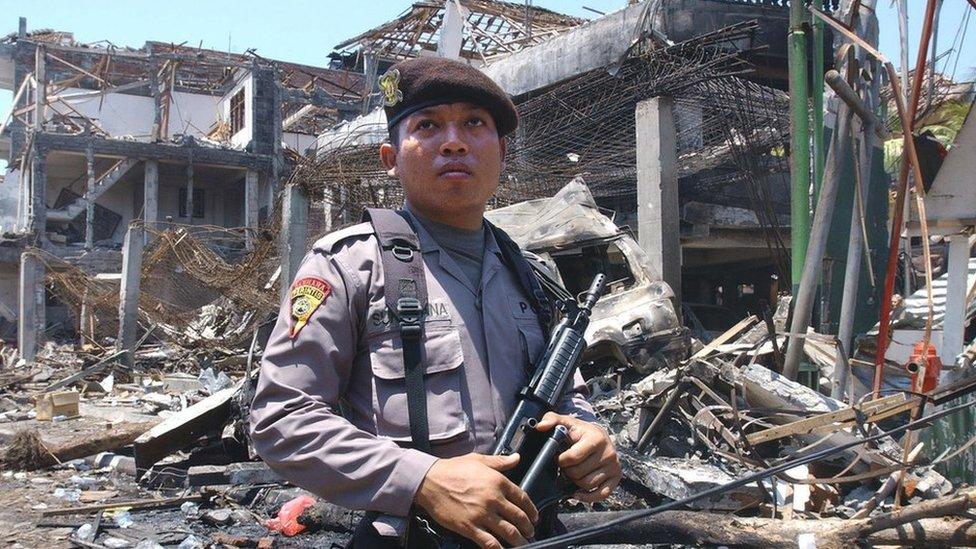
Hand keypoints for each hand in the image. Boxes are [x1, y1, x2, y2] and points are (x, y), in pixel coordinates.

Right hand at [414, 453, 538, 548]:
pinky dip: (499, 548)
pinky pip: (490, 542)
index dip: (531, 510)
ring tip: (523, 543)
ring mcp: (482, 515)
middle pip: (519, 517)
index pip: (522, 498)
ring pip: (508, 532)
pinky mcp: (470, 527)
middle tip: (530, 532)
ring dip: (519, 540)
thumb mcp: (478, 460)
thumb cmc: (453, 469)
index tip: (534, 516)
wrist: (430, 481)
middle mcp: (493, 499)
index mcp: (498, 481)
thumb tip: (517, 458)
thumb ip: (500, 461)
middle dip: (528, 527)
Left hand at [536, 412, 620, 502]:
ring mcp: (614, 466)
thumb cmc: (580, 431)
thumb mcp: (566, 422)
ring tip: (573, 472)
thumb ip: (551, 419)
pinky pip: (601, 494)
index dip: (561, 460)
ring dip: (576, 481)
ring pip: (587, 484)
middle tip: (566, 465)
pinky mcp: (616, 477)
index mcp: (596, 438)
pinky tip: (578, 493)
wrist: (599, 435)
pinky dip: (588, 497)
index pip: (572, 457)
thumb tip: (540, 426)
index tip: (558, 456)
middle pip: (579, 473)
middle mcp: (608, 453)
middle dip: (567, 471)